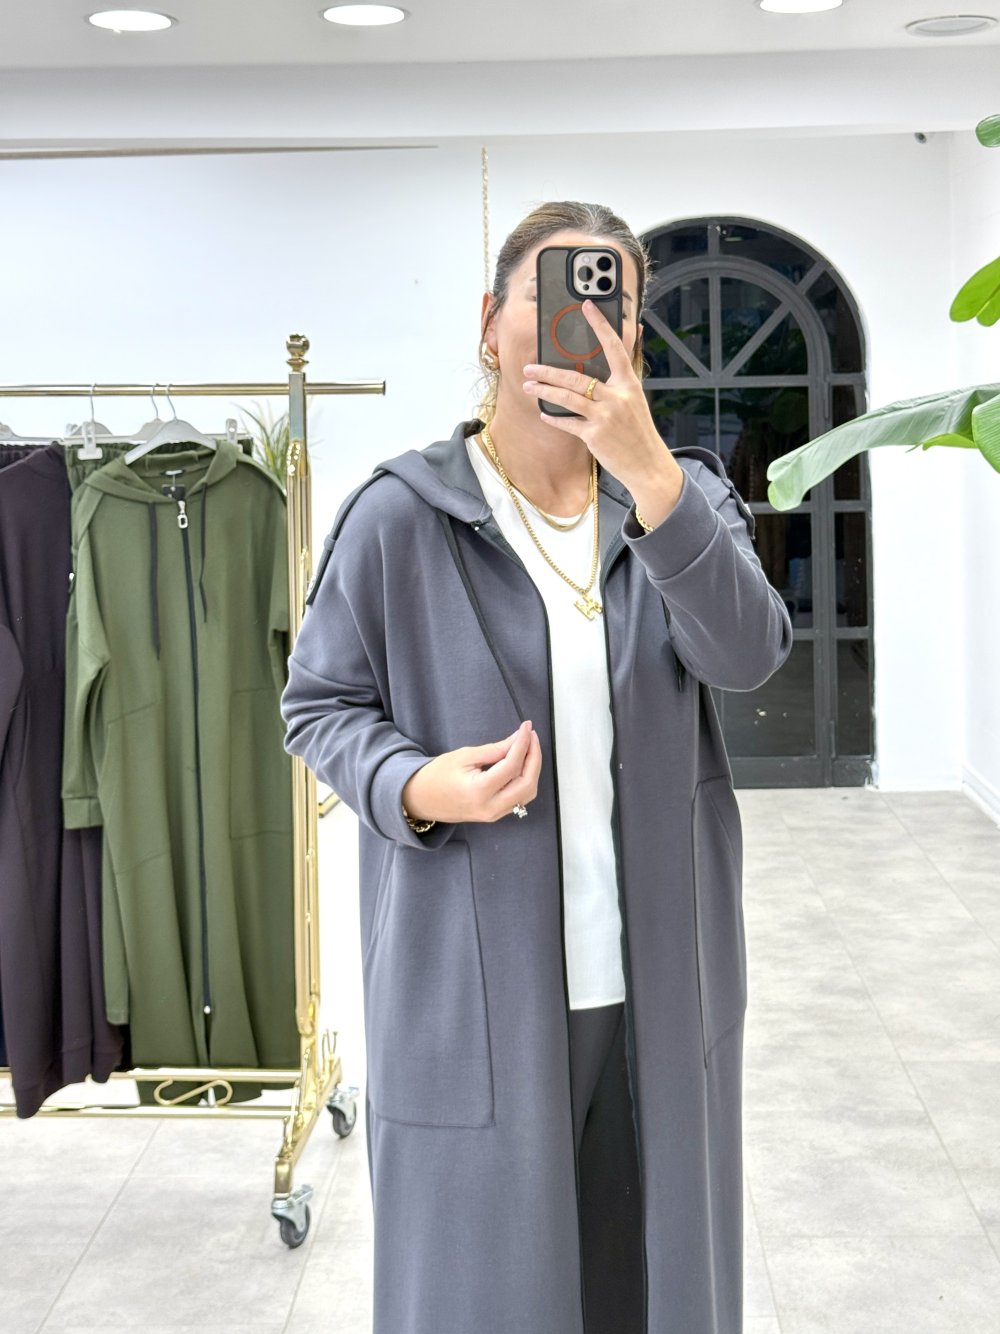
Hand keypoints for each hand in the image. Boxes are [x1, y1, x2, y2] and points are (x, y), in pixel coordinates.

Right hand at [402, 720, 541, 824]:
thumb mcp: (464, 756)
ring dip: (533, 769)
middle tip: (531, 736)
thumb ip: (494, 750)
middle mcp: (491, 807)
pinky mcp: (496, 814)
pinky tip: (522, 763)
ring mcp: (495, 814)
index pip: (512, 765)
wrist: (421, 800)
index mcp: (480, 791)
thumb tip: (518, 739)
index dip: (523, 743)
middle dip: (534, 757)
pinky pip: (520, 798)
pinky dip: (526, 779)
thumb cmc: (437, 776)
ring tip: (529, 747)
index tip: (526, 727)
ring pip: (527, 793)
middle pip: (527, 783)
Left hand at [522, 299, 682, 500]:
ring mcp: (605, 416)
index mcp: (629, 384)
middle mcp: (617, 396)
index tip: (587, 306)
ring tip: (528, 386)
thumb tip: (610, 359)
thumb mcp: (635, 401)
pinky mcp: (594, 435)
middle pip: (576, 377)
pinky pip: (567, 423)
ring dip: (543, 391)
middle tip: (529, 367)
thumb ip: (620, 382)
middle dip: (548, 372)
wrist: (648, 465)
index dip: (600, 325)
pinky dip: (554, 418)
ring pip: (567, 398)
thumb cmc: (638, 433)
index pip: (614, 347)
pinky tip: (544, 414)